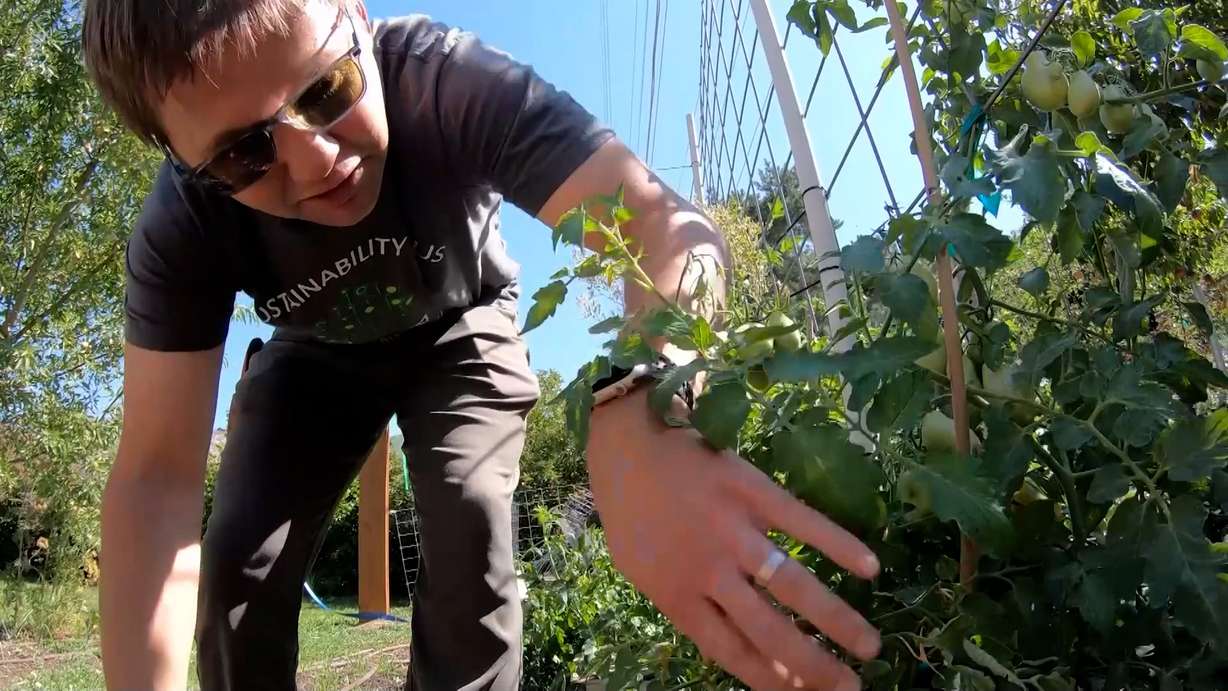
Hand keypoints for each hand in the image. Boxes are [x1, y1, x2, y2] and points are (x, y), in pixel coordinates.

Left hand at [586, 388, 880, 689]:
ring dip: (837, 620)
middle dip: (814, 666)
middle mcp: (709, 570)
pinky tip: (870, 567)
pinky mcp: (753, 489)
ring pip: (793, 585)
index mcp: (677, 595)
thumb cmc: (631, 512)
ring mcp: (734, 529)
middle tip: (851, 687)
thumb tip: (730, 647)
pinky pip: (803, 521)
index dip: (771, 679)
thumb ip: (683, 604)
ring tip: (870, 646)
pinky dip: (839, 544)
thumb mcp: (641, 570)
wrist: (627, 444)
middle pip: (770, 630)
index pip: (732, 651)